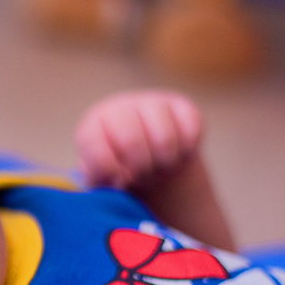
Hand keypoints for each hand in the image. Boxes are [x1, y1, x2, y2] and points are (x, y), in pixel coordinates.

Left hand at [74, 90, 203, 190]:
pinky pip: (191, 132)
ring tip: (159, 168)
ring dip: (165, 164)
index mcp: (93, 125)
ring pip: (164, 139)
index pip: (93, 142)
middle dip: (140, 169)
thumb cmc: (121, 173)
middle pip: (131, 141)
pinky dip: (186, 152)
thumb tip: (119, 179)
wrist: (151, 161)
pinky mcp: (183, 107)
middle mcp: (120, 108)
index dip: (108, 169)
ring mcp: (153, 103)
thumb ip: (101, 180)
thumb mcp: (102, 180)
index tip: (118, 182)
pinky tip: (176, 155)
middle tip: (143, 177)